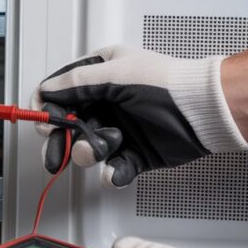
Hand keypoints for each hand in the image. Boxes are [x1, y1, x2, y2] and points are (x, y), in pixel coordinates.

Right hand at [32, 46, 247, 186]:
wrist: (204, 112)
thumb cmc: (168, 85)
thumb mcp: (116, 74)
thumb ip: (76, 83)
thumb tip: (46, 90)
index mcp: (101, 75)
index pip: (61, 93)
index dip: (48, 109)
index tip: (44, 123)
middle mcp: (108, 103)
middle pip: (69, 126)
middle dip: (63, 140)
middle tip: (59, 149)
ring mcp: (120, 129)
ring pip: (88, 149)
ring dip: (90, 153)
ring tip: (102, 149)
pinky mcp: (135, 154)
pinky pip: (113, 169)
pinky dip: (112, 174)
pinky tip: (115, 171)